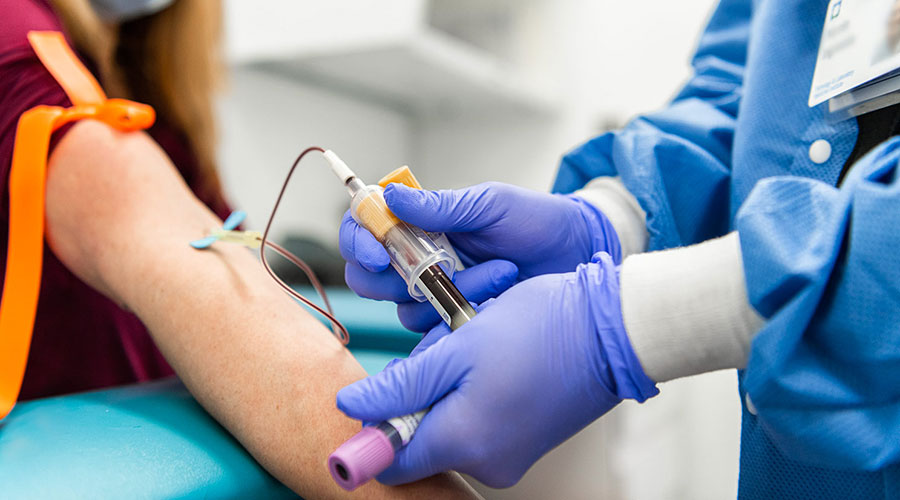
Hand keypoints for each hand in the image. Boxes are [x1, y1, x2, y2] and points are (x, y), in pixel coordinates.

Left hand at [336, 252, 656, 487]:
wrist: (611, 330)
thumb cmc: (536, 329)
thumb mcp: (458, 346)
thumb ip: (402, 386)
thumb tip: (351, 408)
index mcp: (464, 441)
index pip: (392, 460)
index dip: (373, 428)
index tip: (374, 393)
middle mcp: (486, 463)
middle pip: (419, 443)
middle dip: (415, 398)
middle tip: (438, 349)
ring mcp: (510, 459)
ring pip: (448, 432)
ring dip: (444, 394)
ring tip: (470, 348)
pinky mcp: (525, 447)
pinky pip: (477, 431)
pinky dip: (471, 400)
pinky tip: (491, 362)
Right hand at [340, 182, 621, 331]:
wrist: (577, 253)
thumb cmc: (535, 221)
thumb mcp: (489, 205)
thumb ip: (441, 206)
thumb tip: (391, 198)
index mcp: (419, 222)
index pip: (364, 228)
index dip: (358, 240)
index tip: (378, 252)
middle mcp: (418, 259)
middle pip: (367, 278)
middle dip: (390, 279)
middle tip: (433, 270)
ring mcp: (435, 294)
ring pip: (405, 308)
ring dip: (450, 290)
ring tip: (501, 270)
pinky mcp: (453, 323)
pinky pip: (435, 331)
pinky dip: (465, 311)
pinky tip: (500, 293)